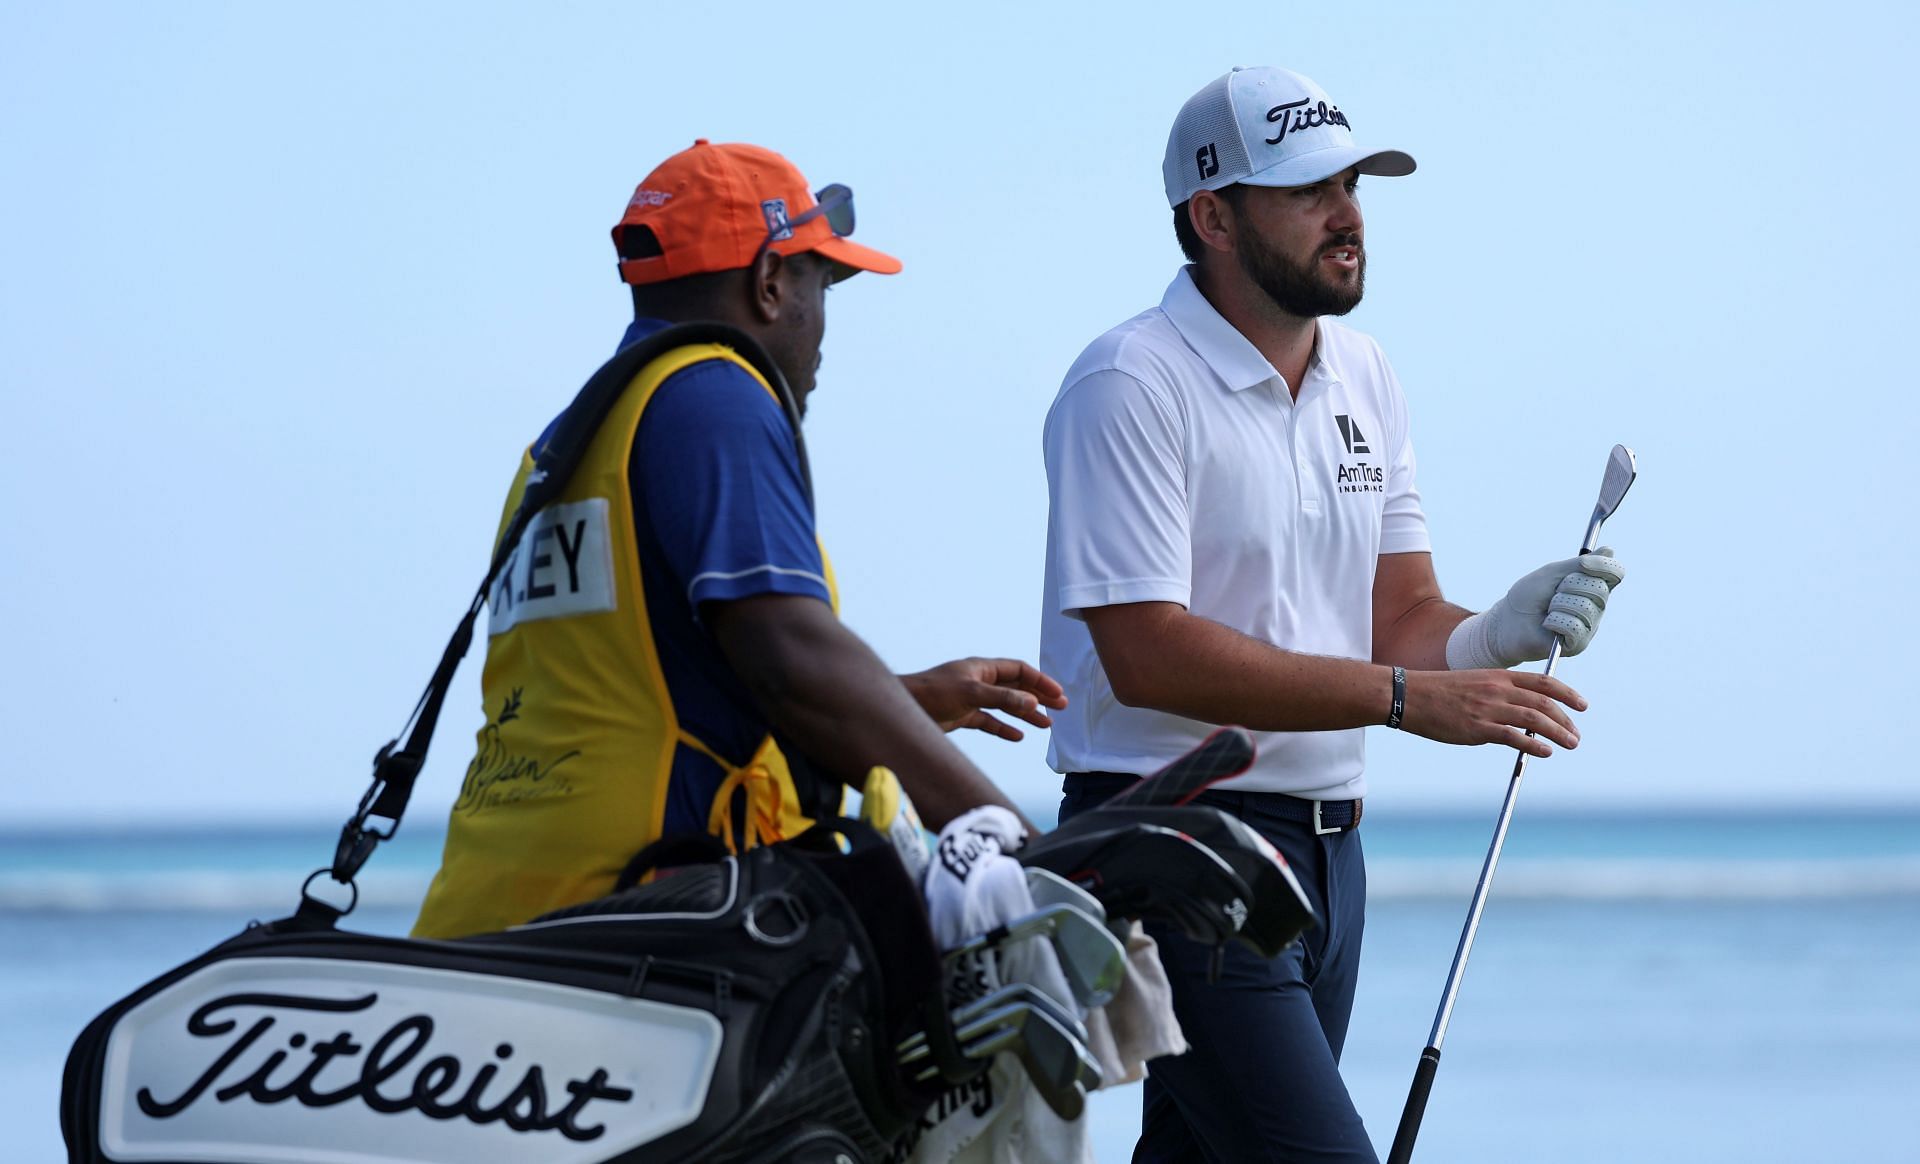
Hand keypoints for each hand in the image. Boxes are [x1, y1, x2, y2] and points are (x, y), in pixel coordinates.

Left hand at [899, 657, 1068, 741]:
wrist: (903, 707)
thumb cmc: (933, 693)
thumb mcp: (971, 693)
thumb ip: (1002, 697)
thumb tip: (1033, 702)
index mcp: (982, 668)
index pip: (1019, 670)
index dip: (1040, 681)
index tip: (1058, 693)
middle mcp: (979, 681)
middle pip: (1016, 687)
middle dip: (1039, 697)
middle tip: (1061, 707)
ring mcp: (971, 699)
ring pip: (1006, 706)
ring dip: (1026, 714)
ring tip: (1046, 725)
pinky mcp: (962, 716)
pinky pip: (989, 722)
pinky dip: (1004, 728)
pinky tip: (1018, 736)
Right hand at [1400, 668, 1586, 757]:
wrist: (1409, 696)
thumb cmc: (1439, 693)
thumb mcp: (1473, 683)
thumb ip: (1498, 695)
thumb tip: (1520, 717)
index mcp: (1498, 676)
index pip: (1543, 682)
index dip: (1567, 694)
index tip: (1582, 705)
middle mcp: (1498, 690)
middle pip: (1544, 703)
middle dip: (1565, 720)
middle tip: (1575, 734)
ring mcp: (1489, 708)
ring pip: (1535, 719)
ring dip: (1558, 732)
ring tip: (1571, 743)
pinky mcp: (1478, 728)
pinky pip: (1515, 737)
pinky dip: (1534, 745)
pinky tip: (1545, 752)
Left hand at [1446, 547, 1625, 668]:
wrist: (1507, 622)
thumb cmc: (1528, 597)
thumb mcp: (1552, 573)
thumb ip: (1579, 564)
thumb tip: (1610, 551)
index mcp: (1592, 586)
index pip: (1615, 573)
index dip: (1603, 566)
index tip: (1583, 564)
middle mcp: (1596, 606)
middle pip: (1599, 588)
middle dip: (1570, 586)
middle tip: (1553, 592)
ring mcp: (1589, 625)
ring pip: (1584, 607)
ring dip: (1558, 604)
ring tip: (1547, 610)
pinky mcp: (1579, 644)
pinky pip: (1575, 627)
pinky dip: (1555, 621)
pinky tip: (1547, 623)